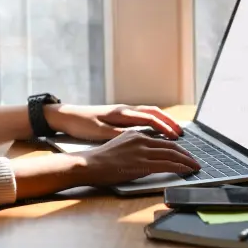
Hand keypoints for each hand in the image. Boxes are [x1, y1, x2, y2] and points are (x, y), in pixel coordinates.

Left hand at [45, 104, 183, 140]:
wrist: (66, 116)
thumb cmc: (81, 124)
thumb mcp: (99, 132)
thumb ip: (120, 134)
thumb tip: (139, 137)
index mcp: (122, 113)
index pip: (150, 118)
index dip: (165, 127)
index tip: (177, 136)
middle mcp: (125, 109)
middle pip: (154, 112)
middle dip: (169, 122)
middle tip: (182, 133)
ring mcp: (123, 111)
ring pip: (149, 112)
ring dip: (163, 120)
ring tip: (174, 131)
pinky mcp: (119, 115)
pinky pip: (142, 116)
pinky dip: (153, 121)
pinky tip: (155, 130)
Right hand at [70, 130, 199, 185]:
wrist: (88, 165)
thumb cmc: (100, 160)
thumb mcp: (120, 145)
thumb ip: (135, 147)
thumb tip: (149, 154)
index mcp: (136, 134)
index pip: (162, 140)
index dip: (177, 147)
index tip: (185, 153)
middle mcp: (141, 140)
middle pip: (171, 146)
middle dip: (186, 154)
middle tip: (195, 161)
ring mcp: (142, 151)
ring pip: (172, 154)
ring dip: (187, 161)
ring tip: (195, 167)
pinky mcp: (141, 164)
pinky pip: (167, 165)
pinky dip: (180, 167)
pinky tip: (187, 171)